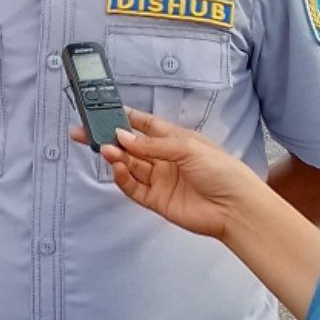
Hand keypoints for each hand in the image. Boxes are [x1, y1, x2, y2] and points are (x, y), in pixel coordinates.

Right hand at [70, 108, 264, 238]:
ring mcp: (159, 179)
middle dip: (108, 138)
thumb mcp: (187, 147)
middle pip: (130, 146)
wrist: (236, 208)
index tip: (102, 110)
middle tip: (84, 133)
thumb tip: (122, 135)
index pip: (144, 125)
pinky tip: (117, 168)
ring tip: (105, 149)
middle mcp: (164, 158)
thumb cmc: (221, 170)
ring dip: (116, 156)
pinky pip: (133, 188)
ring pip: (129, 165)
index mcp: (174, 139)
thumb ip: (151, 144)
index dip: (125, 118)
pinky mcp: (156, 200)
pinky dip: (122, 178)